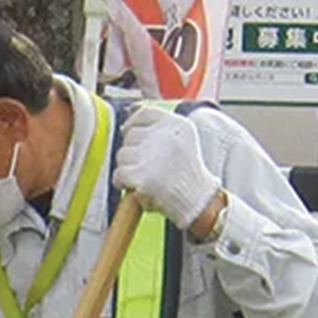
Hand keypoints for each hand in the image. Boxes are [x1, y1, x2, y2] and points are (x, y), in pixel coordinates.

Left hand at [114, 103, 220, 229]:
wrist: (198, 203)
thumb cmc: (188, 176)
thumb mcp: (183, 140)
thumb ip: (160, 126)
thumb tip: (129, 114)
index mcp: (177, 125)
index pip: (144, 113)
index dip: (133, 123)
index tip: (130, 133)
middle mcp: (165, 136)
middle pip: (130, 136)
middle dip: (134, 152)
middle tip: (148, 167)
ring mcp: (153, 156)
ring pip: (122, 155)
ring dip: (128, 168)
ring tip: (147, 178)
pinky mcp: (142, 176)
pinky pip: (119, 174)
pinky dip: (123, 183)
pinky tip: (137, 187)